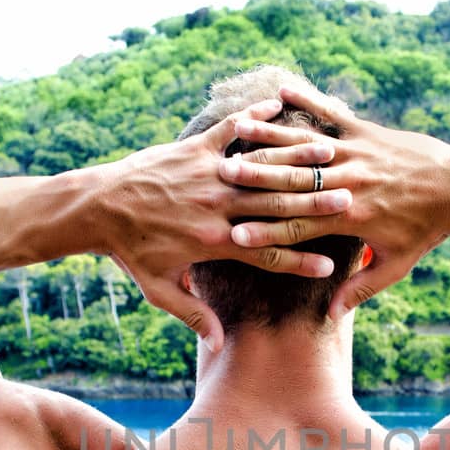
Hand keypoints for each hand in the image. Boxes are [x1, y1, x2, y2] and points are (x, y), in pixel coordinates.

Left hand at [96, 97, 353, 351]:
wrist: (98, 206)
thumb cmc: (130, 251)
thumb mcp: (159, 289)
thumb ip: (193, 314)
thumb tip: (218, 344)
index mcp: (213, 242)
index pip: (267, 256)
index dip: (300, 264)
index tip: (331, 269)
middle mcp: (217, 206)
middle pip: (275, 208)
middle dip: (314, 205)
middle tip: (351, 201)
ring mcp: (208, 173)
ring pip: (261, 167)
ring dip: (297, 158)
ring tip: (330, 152)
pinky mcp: (194, 148)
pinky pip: (230, 129)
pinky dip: (253, 117)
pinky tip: (279, 104)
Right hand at [218, 84, 449, 317]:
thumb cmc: (426, 231)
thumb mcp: (395, 266)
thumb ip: (361, 289)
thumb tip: (333, 315)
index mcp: (350, 218)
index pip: (298, 228)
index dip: (264, 233)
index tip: (232, 236)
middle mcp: (348, 182)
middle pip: (291, 182)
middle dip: (254, 180)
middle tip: (220, 178)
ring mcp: (356, 153)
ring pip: (304, 145)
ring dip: (269, 137)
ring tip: (237, 131)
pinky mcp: (366, 131)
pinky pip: (331, 112)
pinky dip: (307, 101)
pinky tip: (281, 90)